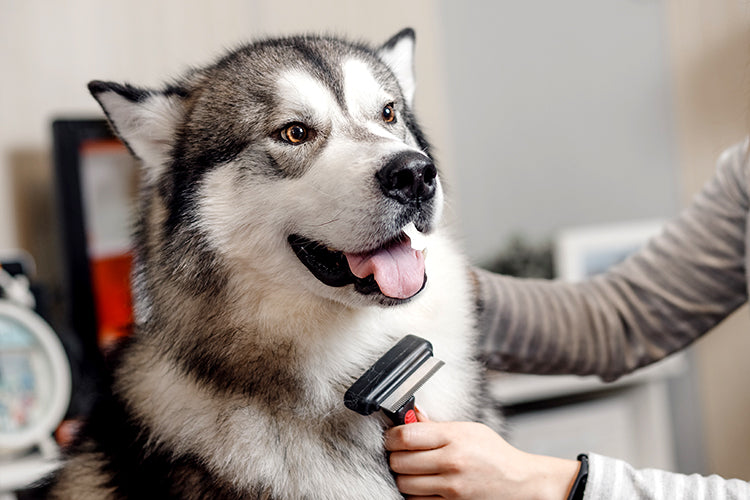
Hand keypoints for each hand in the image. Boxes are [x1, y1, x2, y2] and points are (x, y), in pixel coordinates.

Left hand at [384, 411, 578, 499]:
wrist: (519, 482)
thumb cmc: (494, 454)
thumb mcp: (468, 430)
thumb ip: (436, 425)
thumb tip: (412, 415)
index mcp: (454, 437)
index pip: (406, 436)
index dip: (391, 436)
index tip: (391, 437)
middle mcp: (451, 462)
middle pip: (399, 461)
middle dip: (394, 456)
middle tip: (400, 453)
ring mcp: (451, 487)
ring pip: (404, 483)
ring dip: (402, 476)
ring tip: (412, 469)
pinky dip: (414, 493)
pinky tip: (422, 484)